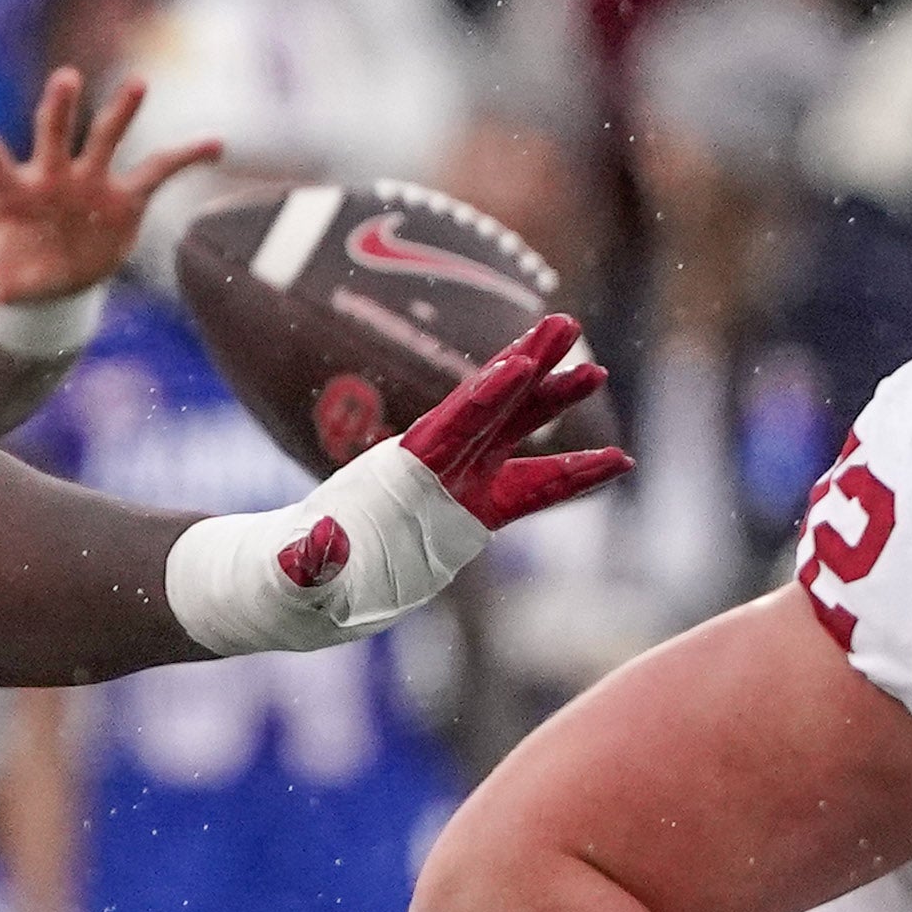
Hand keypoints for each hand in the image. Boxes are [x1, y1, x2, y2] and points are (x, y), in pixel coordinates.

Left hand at [0, 68, 220, 343]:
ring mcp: (90, 181)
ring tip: (138, 83)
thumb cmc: (14, 270)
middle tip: (66, 79)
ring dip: (122, 112)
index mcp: (13, 193)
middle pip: (54, 135)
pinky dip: (186, 158)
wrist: (55, 277)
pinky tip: (215, 145)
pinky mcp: (125, 196)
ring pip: (106, 138)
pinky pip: (158, 171)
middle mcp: (52, 176)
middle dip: (60, 109)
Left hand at [162, 317, 626, 653]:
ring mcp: (455, 485)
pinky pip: (533, 490)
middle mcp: (432, 467)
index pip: (447, 428)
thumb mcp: (293, 578)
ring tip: (597, 369)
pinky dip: (573, 475)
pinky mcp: (472, 512)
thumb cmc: (291, 583)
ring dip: (552, 402)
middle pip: (487, 409)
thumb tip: (314, 547)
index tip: (517, 363)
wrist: (297, 590)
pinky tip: (619, 461)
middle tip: (565, 321)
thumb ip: (306, 561)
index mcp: (396, 474)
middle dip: (526, 368)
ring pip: (513, 435)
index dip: (482, 398)